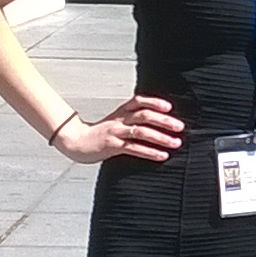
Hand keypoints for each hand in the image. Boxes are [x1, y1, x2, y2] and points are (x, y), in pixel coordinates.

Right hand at [50, 94, 182, 163]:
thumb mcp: (115, 121)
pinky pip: (134, 148)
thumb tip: (154, 121)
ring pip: (141, 132)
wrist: (75, 141)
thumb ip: (131, 119)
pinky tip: (162, 155)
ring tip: (176, 143)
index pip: (139, 101)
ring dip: (161, 137)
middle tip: (180, 127)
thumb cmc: (99, 133)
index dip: (154, 102)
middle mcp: (119, 119)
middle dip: (164, 120)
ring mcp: (116, 132)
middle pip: (144, 115)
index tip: (169, 107)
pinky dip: (150, 152)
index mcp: (121, 112)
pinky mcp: (112, 146)